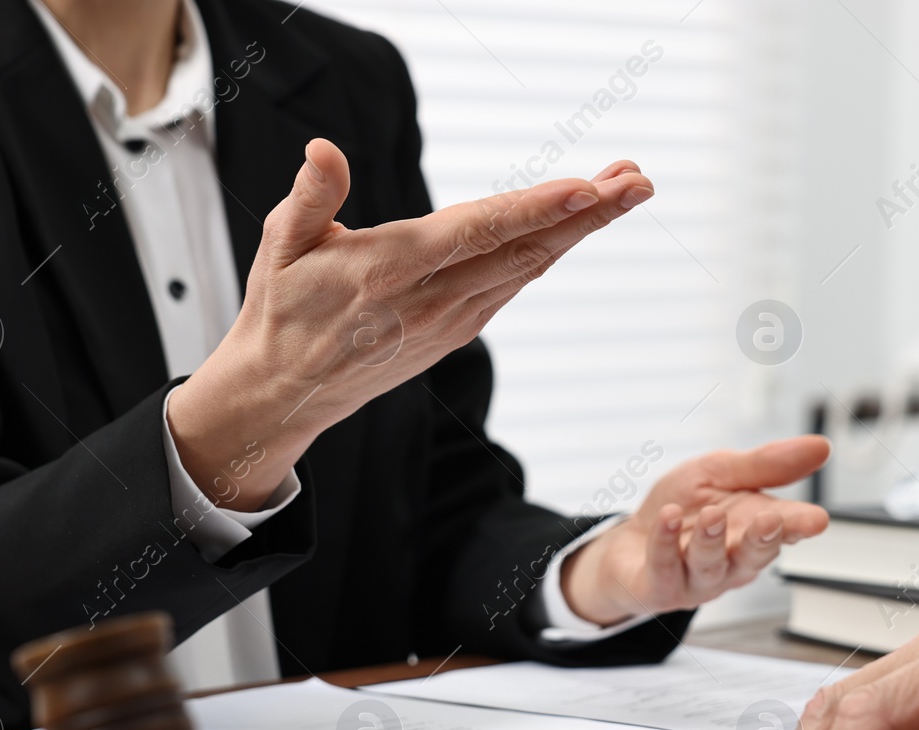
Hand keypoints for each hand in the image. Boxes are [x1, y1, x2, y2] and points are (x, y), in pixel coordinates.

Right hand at [168, 142, 653, 508]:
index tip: (585, 186)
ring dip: (581, 229)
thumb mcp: (281, 246)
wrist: (288, 389)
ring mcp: (451, 320)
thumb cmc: (282, 307)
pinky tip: (581, 224)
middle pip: (523, 250)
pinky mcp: (458, 331)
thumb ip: (311, 198)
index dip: (535, 210)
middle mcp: (431, 299)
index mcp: (389, 270)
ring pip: (528, 268)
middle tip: (638, 180)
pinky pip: (514, 285)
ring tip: (626, 188)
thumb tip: (324, 150)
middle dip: (586, 214)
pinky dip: (552, 252)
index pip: (475, 232)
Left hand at [559, 436, 830, 623]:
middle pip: (753, 556)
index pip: (785, 529)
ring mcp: (697, 579)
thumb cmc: (683, 508)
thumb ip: (766, 464)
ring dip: (712, 540)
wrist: (629, 541)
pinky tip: (668, 518)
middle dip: (764, 540)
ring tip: (712, 514)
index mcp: (752, 530)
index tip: (817, 519)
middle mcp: (731, 560)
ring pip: (710, 565)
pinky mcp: (660, 587)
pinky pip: (665, 567)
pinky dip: (666, 542)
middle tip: (772, 521)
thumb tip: (821, 446)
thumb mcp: (721, 472)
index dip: (801, 525)